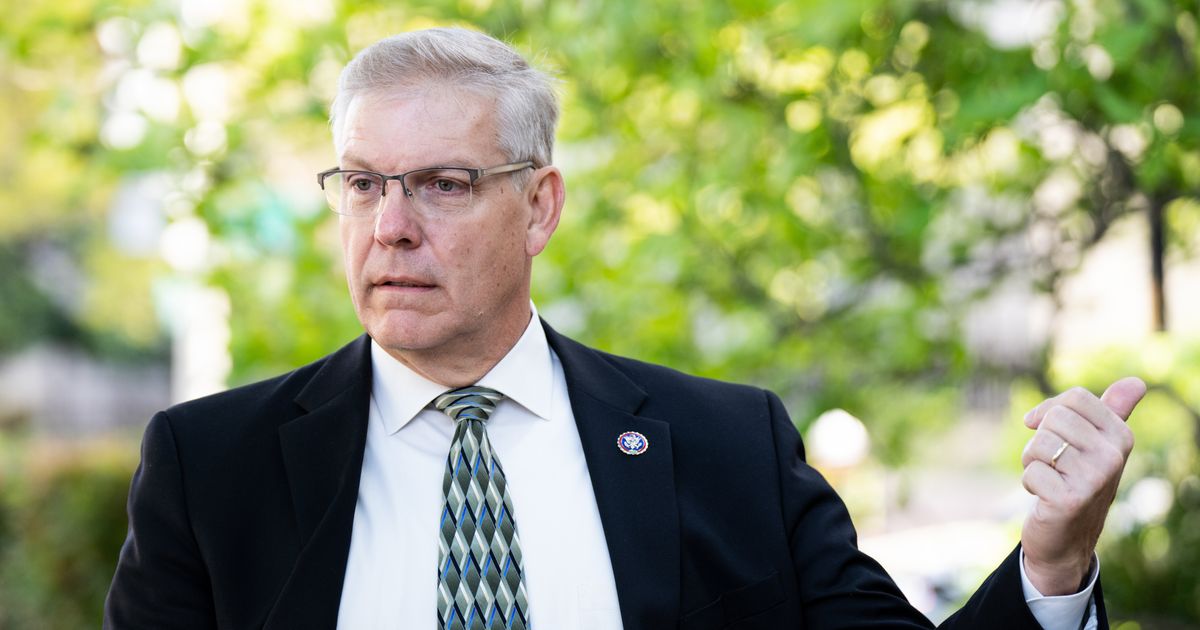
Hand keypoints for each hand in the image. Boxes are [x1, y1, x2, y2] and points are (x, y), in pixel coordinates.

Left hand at [1019, 376, 1144, 594]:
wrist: (1067, 538)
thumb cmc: (1078, 482)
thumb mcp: (1098, 445)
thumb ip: (1113, 412)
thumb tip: (1138, 382)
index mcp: (1121, 436)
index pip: (1075, 398)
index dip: (1051, 411)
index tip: (1050, 430)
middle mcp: (1113, 456)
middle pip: (1054, 418)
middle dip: (1042, 440)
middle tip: (1055, 464)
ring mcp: (1093, 479)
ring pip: (1039, 443)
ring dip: (1033, 462)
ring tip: (1051, 479)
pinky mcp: (1069, 499)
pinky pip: (1031, 471)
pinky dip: (1030, 483)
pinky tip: (1045, 498)